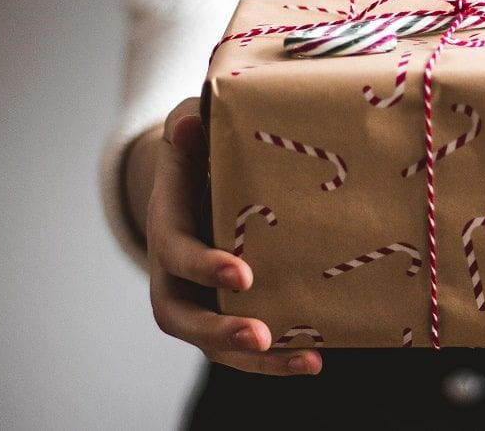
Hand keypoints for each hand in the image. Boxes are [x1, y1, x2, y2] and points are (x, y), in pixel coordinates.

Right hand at [147, 97, 322, 374]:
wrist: (196, 180)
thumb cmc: (198, 152)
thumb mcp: (191, 132)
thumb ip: (189, 127)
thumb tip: (190, 124)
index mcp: (168, 227)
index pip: (176, 253)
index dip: (204, 266)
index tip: (243, 274)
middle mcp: (175, 274)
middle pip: (183, 317)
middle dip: (220, 330)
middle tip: (260, 335)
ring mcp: (200, 298)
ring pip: (214, 344)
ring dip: (256, 360)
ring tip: (306, 360)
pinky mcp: (227, 312)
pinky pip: (244, 346)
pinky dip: (276, 359)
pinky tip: (316, 359)